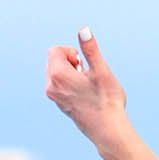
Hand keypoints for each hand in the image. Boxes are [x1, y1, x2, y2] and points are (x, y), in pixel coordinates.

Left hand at [45, 27, 129, 146]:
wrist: (108, 130)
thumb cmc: (107, 101)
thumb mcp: (102, 71)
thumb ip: (90, 50)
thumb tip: (83, 29)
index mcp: (58, 75)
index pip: (55, 50)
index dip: (72, 52)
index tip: (85, 63)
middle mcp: (51, 86)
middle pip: (54, 61)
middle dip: (71, 62)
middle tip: (88, 74)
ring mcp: (54, 97)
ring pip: (56, 73)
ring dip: (71, 73)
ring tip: (88, 85)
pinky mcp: (59, 104)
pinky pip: (59, 85)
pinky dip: (70, 84)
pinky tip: (86, 94)